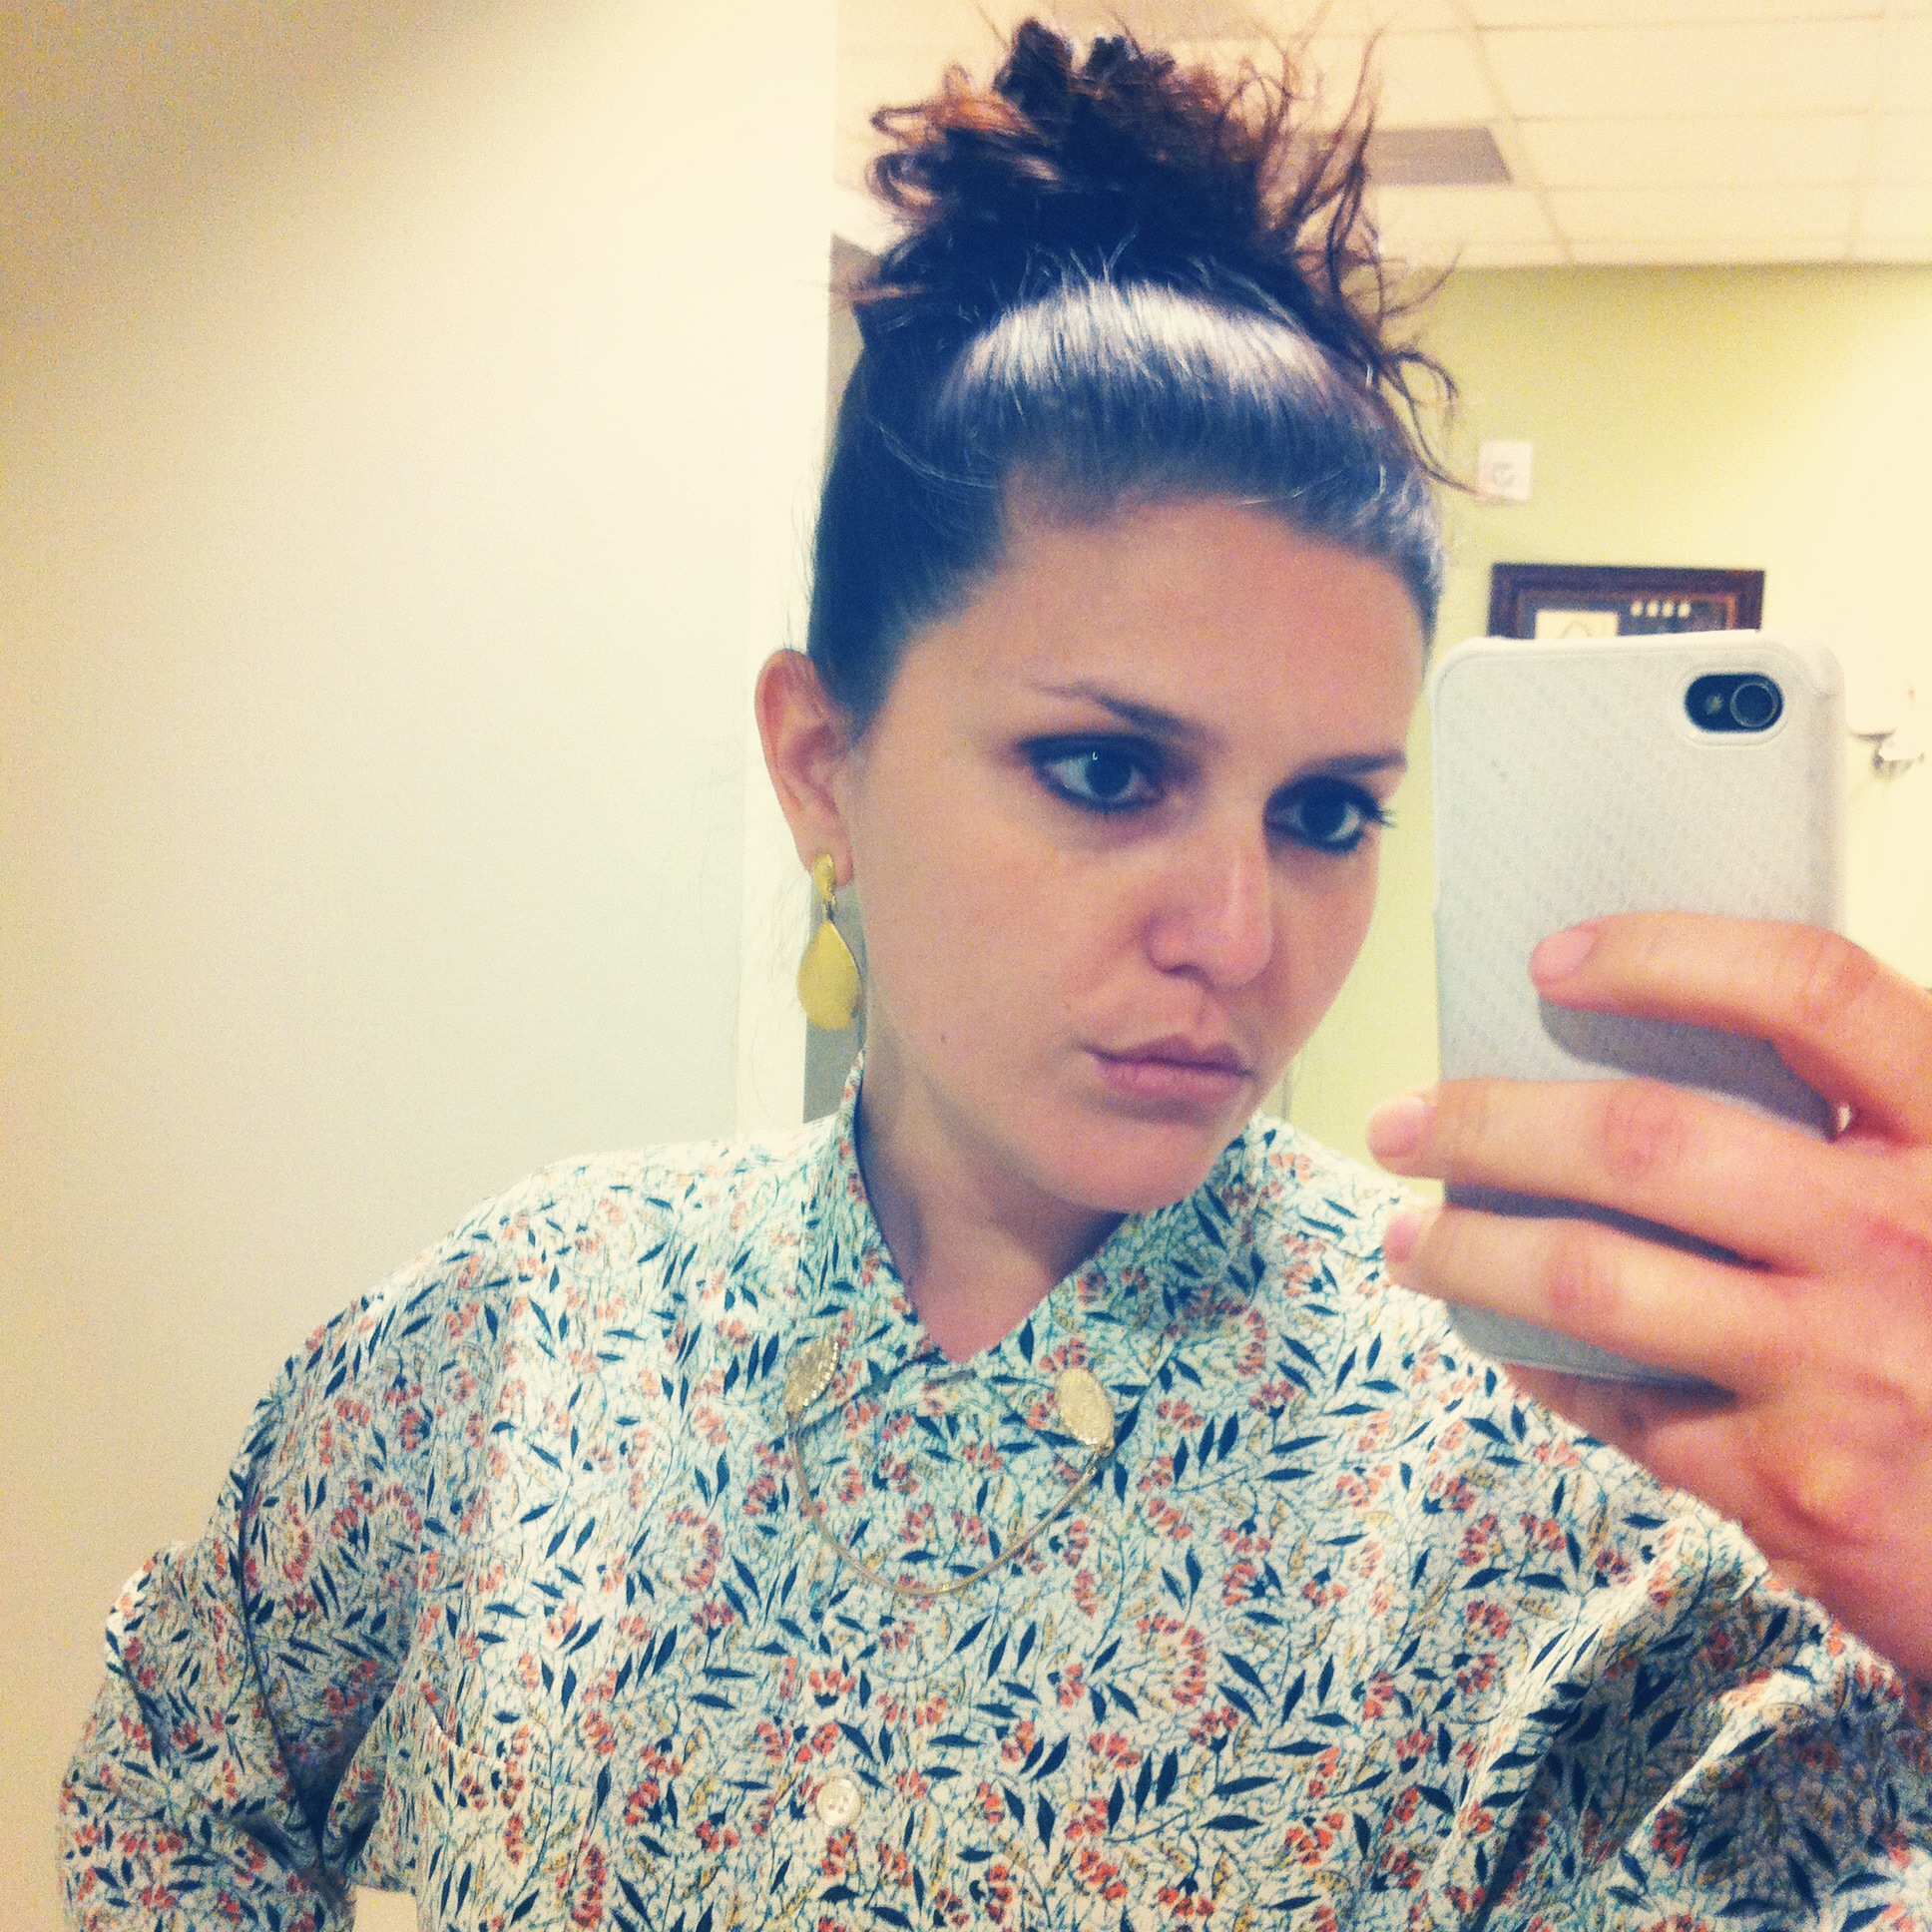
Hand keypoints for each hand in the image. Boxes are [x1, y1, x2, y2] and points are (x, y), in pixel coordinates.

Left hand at [1365, 912, 1931, 1683]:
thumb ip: (1862, 1131)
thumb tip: (1657, 1053)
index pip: (1810, 993)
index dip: (1667, 955)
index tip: (1551, 960)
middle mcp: (1906, 1236)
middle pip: (1649, 1138)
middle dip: (1491, 1122)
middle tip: (1402, 1121)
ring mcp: (1848, 1366)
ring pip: (1593, 1276)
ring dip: (1470, 1249)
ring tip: (1408, 1238)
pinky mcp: (1798, 1486)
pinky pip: (1620, 1401)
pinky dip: (1539, 1362)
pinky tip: (1504, 1338)